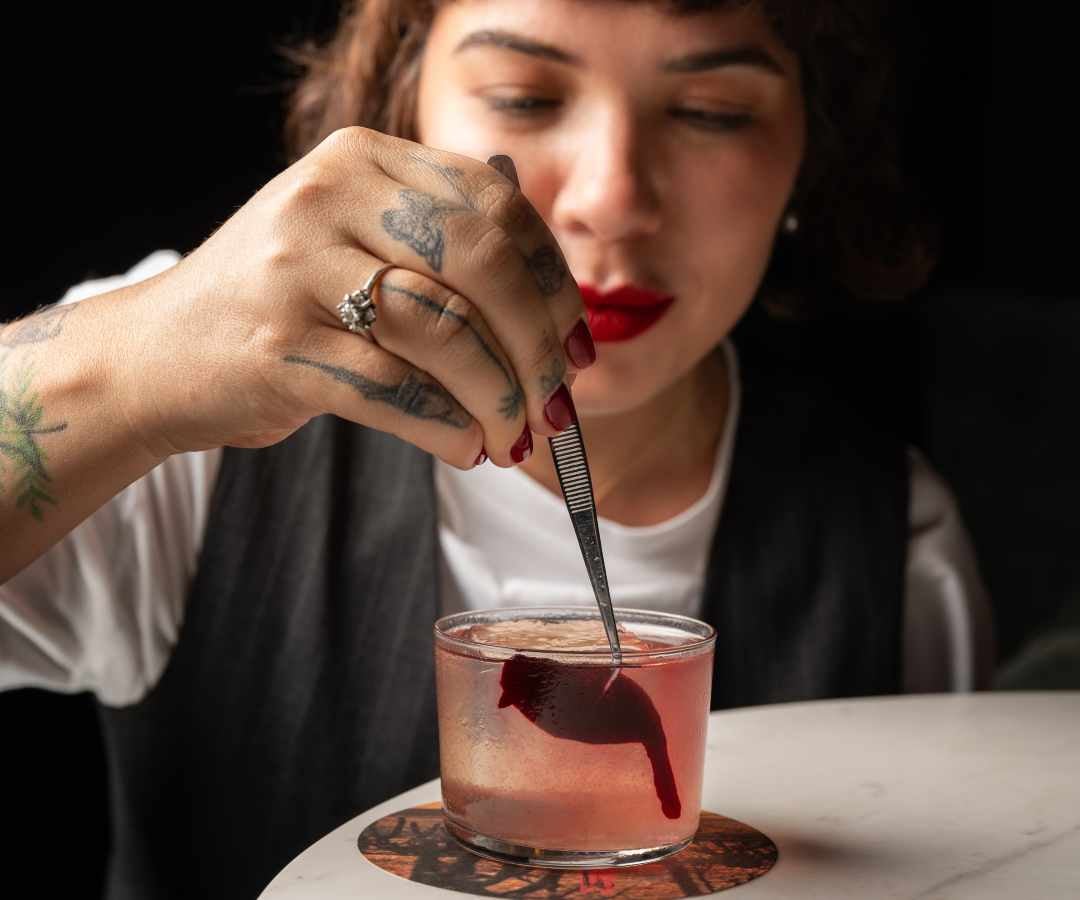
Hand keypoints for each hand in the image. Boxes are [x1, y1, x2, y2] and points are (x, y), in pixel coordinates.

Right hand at [125, 127, 592, 467]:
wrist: (158, 355)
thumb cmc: (283, 304)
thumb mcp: (356, 243)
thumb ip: (443, 251)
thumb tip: (560, 317)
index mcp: (365, 160)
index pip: (496, 206)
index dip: (553, 281)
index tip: (579, 343)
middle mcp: (329, 197)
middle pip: (481, 263)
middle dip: (537, 346)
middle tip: (558, 403)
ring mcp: (296, 270)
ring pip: (444, 333)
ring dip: (499, 398)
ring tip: (516, 437)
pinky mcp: (278, 346)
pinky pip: (395, 390)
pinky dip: (447, 428)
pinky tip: (468, 448)